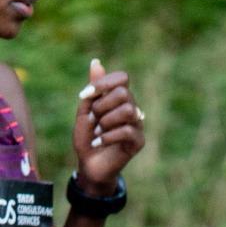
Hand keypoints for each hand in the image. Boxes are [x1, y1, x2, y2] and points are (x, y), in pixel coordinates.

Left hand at [72, 58, 145, 194]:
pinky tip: (99, 142)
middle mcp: (132, 110)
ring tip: (98, 131)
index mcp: (119, 100)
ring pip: (129, 110)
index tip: (86, 95)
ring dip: (107, 120)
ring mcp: (137, 126)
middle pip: (124, 93)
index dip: (104, 83)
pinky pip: (127, 131)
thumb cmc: (87, 137)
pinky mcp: (139, 142)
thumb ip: (92, 90)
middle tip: (94, 119)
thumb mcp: (84, 110)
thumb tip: (96, 62)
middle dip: (102, 105)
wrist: (89, 165)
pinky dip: (108, 136)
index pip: (122, 78)